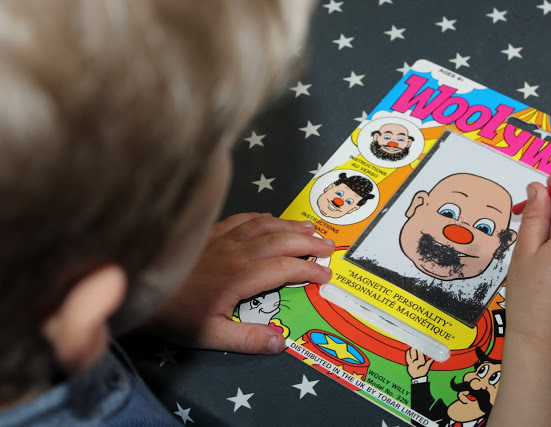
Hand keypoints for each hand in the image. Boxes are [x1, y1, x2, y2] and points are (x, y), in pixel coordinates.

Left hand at [149, 213, 334, 353]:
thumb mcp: (210, 336)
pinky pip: (242, 218)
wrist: (137, 284)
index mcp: (241, 276)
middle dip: (309, 243)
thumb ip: (247, 339)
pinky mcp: (209, 232)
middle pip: (281, 240)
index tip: (327, 276)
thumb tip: (282, 342)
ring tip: (311, 228)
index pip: (286, 268)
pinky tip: (270, 217)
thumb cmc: (174, 314)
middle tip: (329, 246)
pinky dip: (261, 217)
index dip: (310, 270)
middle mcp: (236, 251)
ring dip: (290, 226)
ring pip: (264, 225)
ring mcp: (222, 238)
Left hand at [405, 348, 433, 378]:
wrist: (418, 378)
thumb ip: (429, 362)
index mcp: (421, 362)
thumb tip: (433, 358)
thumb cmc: (423, 372)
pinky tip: (408, 350)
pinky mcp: (408, 364)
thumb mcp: (426, 367)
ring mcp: (411, 363)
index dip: (419, 349)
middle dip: (414, 348)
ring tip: (412, 346)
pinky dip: (407, 354)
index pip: (420, 354)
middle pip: (414, 354)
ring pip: (411, 355)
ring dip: (411, 350)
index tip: (419, 345)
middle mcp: (415, 362)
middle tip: (415, 344)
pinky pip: (407, 358)